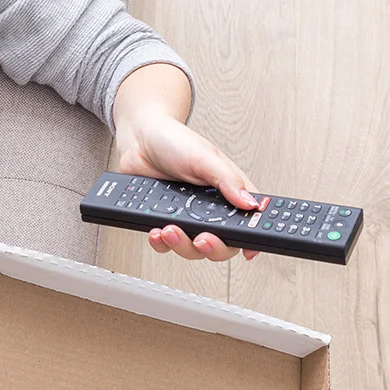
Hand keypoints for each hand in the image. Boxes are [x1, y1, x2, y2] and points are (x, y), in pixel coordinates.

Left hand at [113, 109, 259, 262]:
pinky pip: (166, 244)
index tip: (249, 249)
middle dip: (212, 247)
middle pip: (222, 244)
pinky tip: (156, 231)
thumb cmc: (174, 141)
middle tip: (202, 238)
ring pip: (193, 248)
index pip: (248, 220)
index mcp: (228, 191)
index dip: (251, 238)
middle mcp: (210, 208)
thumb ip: (228, 180)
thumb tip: (250, 202)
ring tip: (170, 230)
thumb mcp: (205, 157)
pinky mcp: (165, 221)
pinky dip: (161, 243)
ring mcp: (187, 217)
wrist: (138, 140)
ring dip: (182, 245)